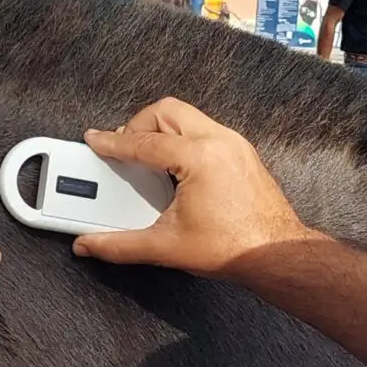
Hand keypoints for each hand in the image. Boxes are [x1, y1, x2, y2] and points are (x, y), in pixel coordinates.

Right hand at [76, 98, 310, 275]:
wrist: (275, 255)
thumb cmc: (233, 248)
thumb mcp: (166, 246)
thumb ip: (120, 245)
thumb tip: (90, 245)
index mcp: (199, 157)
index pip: (144, 142)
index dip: (113, 143)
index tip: (96, 141)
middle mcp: (219, 142)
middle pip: (166, 111)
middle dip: (138, 125)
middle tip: (123, 148)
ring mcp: (235, 144)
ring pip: (188, 116)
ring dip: (162, 130)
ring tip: (146, 156)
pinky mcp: (243, 153)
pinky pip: (205, 130)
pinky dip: (183, 139)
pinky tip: (175, 166)